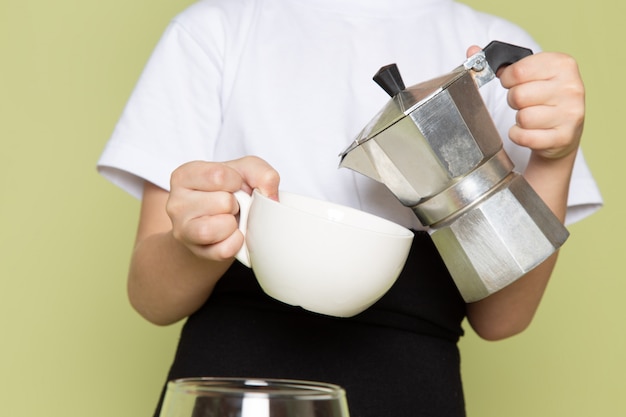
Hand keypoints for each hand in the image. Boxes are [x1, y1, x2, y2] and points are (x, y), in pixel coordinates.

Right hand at [166, 156, 279, 260]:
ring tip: (230, 219)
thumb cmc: (229, 191)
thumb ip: (262, 173)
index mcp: (185, 176)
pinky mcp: (196, 251)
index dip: (236, 181)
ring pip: (213, 229)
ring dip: (232, 224)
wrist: (219, 221)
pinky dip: (236, 243)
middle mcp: (176, 203)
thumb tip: (270, 197)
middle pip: (222, 202)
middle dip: (235, 204)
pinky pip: (222, 250)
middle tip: (231, 204)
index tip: (233, 185)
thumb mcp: (245, 171)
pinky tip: (233, 234)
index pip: (218, 176)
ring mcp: (182, 229)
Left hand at [468, 46, 584, 159]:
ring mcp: (570, 113)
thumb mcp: (530, 74)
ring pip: (522, 118)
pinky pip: (524, 137)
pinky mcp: (564, 137)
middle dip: (514, 100)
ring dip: (519, 119)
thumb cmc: (543, 97)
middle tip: (523, 102)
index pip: (518, 71)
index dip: (507, 79)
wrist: (564, 130)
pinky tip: (530, 131)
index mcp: (562, 64)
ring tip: (531, 115)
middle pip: (518, 96)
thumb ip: (501, 63)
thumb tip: (472, 50)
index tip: (512, 82)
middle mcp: (571, 87)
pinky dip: (519, 135)